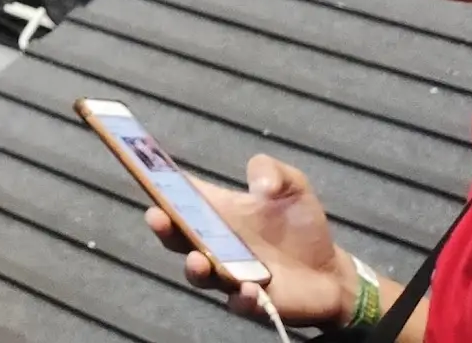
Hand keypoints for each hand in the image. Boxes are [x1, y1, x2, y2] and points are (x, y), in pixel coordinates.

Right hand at [144, 155, 359, 328]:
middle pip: (175, 235)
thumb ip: (272, 171)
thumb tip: (259, 185)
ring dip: (194, 267)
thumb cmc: (301, 224)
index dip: (157, 181)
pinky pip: (238, 302)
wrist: (330, 271)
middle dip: (162, 227)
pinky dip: (242, 297)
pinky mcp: (251, 301)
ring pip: (199, 273)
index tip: (141, 170)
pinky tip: (251, 289)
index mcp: (215, 210)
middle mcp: (213, 241)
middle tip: (158, 218)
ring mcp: (228, 273)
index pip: (178, 194)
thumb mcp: (292, 185)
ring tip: (198, 261)